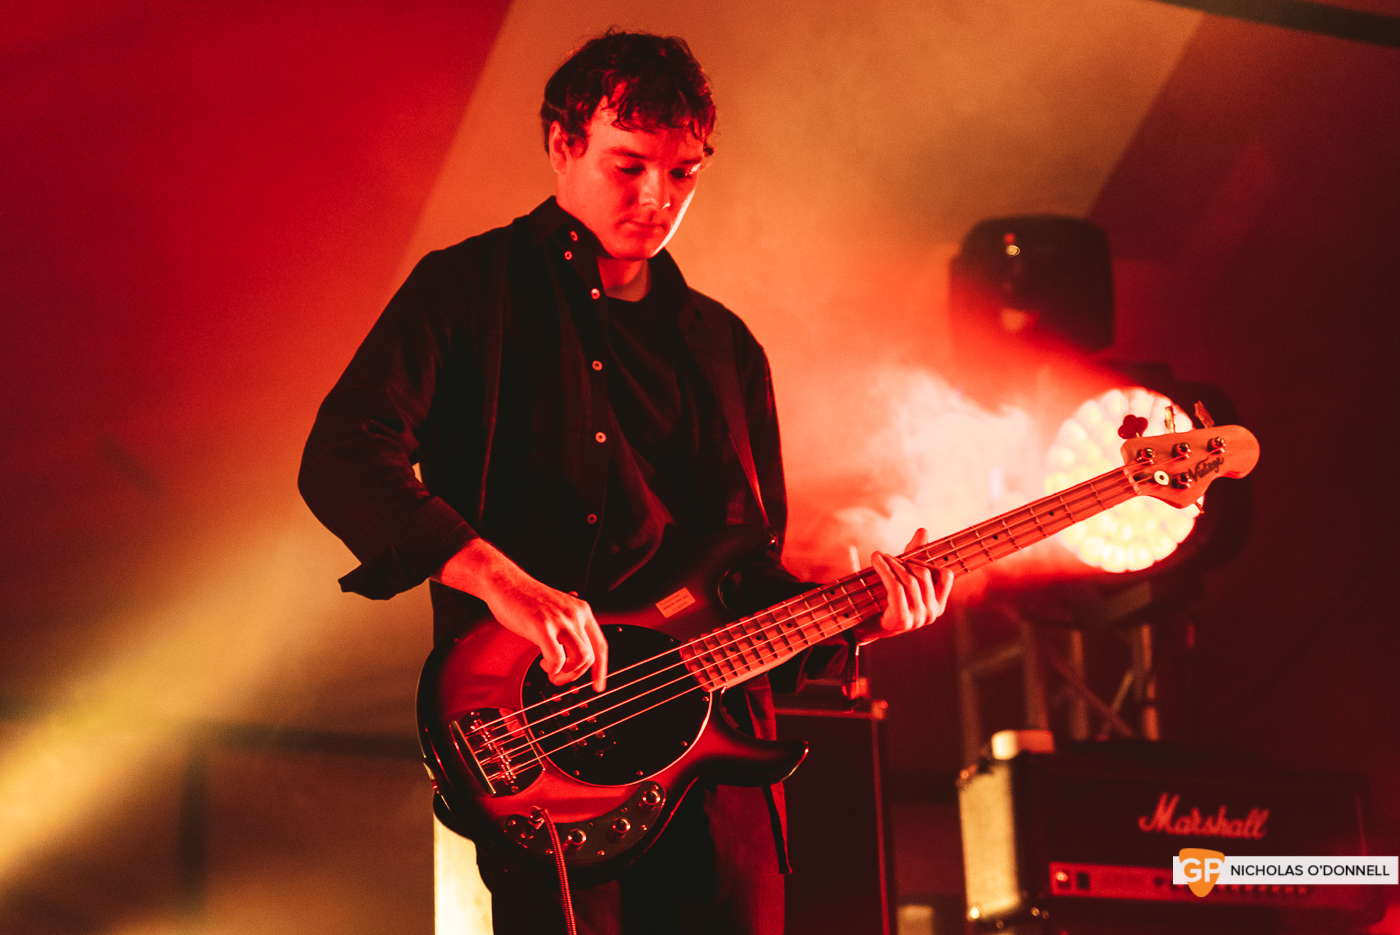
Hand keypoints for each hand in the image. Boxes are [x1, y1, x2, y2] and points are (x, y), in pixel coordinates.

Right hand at [433, 539, 608, 690]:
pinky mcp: (542, 626)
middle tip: (560, 679)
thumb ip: (567, 628)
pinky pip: (557, 659)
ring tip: (551, 672)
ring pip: (581, 659)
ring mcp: (560, 620)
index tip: (598, 685)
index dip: (602, 669)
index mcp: (581, 610)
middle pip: (591, 656)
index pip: (601, 645)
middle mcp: (575, 614)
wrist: (504, 582)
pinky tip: (543, 663)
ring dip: (566, 674)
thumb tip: (572, 657)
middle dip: (576, 675)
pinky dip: (552, 669)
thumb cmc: (525, 598)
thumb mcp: (556, 610)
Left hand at [852, 528, 953, 644]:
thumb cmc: (885, 599)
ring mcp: (918, 619)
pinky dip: (885, 571)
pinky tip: (876, 561)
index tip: (907, 557)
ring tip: (878, 556)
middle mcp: (932, 613)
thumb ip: (914, 554)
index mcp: (938, 604)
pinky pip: (896, 588)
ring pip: (909, 580)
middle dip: (903, 561)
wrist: (863, 626)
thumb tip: (923, 531)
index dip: (926, 561)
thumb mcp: (902, 576)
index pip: (945, 575)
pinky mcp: (902, 620)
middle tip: (884, 555)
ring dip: (891, 564)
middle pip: (923, 574)